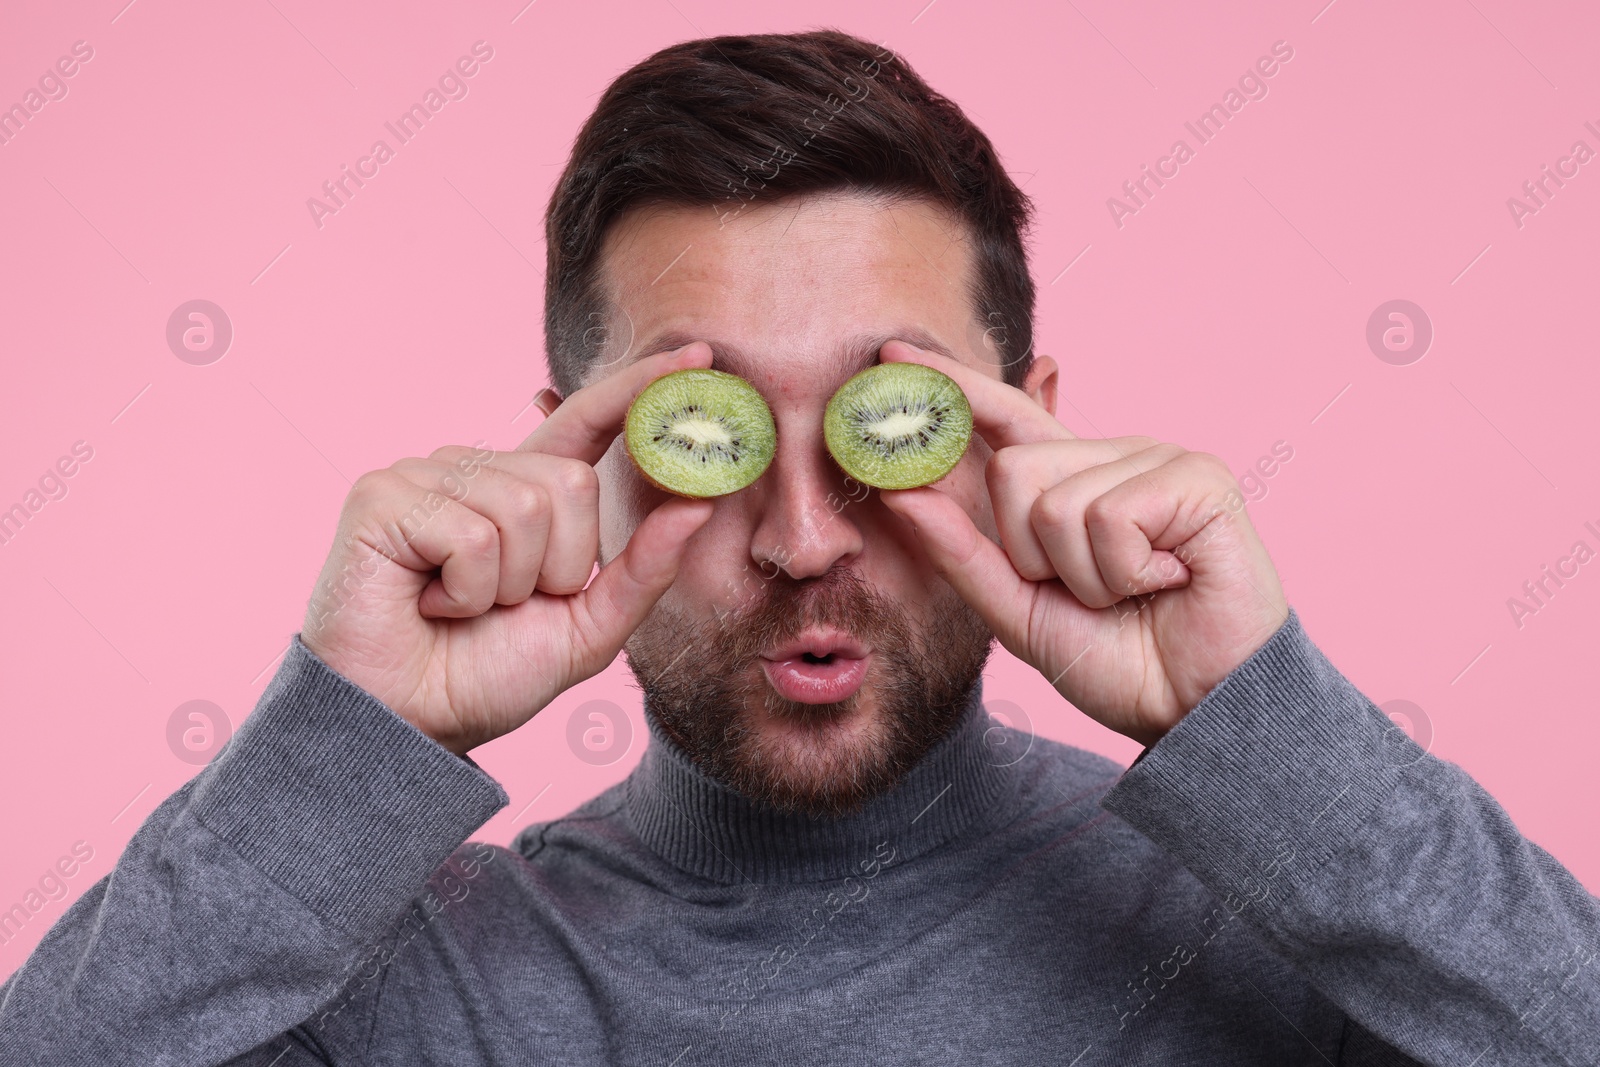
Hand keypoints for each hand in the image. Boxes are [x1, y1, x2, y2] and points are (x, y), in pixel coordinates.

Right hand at [300, 343, 715, 754]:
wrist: (410, 727)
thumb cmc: (485, 676)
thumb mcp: (588, 627)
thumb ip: (644, 569)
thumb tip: (700, 505)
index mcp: (525, 492)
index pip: (590, 422)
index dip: (639, 389)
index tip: (698, 354)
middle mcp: (477, 470)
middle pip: (571, 482)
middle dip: (558, 566)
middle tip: (507, 605)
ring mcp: (426, 476)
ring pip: (526, 508)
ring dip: (510, 585)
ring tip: (463, 606)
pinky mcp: (383, 497)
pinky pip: (473, 534)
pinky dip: (466, 591)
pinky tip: (430, 603)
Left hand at [878, 341, 1288, 745]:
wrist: (1196, 710)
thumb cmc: (1119, 661)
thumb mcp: (1018, 611)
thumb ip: (960, 552)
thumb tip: (898, 492)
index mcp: (1074, 480)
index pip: (1004, 421)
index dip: (953, 389)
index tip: (892, 351)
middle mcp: (1115, 457)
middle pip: (1011, 470)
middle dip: (1034, 555)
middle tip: (1093, 592)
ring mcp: (1159, 460)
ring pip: (1056, 502)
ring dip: (1083, 576)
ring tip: (1136, 592)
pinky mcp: (1199, 477)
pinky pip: (1109, 516)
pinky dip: (1124, 572)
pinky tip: (1169, 580)